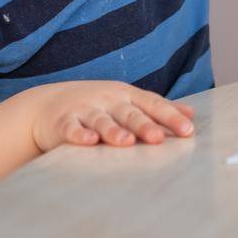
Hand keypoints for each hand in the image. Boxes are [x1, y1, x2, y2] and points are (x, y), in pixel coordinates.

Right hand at [26, 80, 195, 151]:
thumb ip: (157, 108)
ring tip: (126, 142)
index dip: (170, 116)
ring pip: (101, 120)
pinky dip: (79, 134)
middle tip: (158, 138)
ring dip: (113, 131)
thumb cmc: (97, 104)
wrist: (47, 104)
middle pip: (129, 113)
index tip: (187, 131)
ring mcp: (85, 109)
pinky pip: (71, 128)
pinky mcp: (62, 122)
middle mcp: (108, 99)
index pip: (152, 104)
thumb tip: (191, 114)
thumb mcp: (127, 101)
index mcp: (127, 94)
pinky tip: (88, 141)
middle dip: (144, 125)